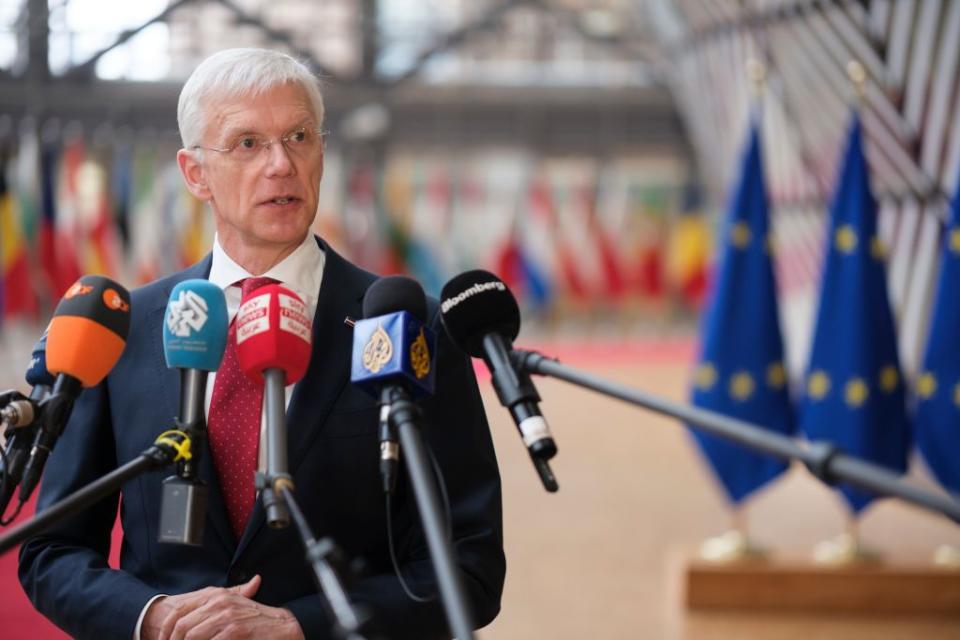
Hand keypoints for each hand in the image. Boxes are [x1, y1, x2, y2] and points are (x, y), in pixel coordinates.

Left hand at [142, 575, 303, 639]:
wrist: (282, 625)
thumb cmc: (256, 619)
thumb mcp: (234, 604)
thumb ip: (213, 604)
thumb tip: (182, 616)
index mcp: (215, 594)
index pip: (178, 610)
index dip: (165, 630)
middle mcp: (218, 602)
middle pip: (181, 625)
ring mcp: (226, 617)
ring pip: (191, 636)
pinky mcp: (234, 631)